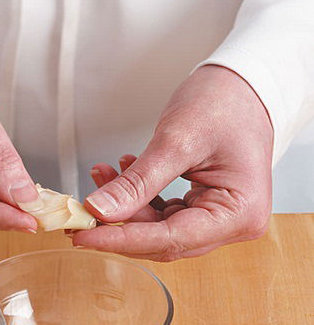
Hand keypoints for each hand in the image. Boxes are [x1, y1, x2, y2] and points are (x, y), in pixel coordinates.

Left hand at [72, 65, 272, 260]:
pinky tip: (121, 174)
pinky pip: (163, 215)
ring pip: (158, 229)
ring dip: (126, 208)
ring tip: (101, 175)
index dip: (122, 239)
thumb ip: (138, 182)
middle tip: (80, 211)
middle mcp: (234, 224)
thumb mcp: (177, 140)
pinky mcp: (204, 208)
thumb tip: (100, 211)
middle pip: (163, 241)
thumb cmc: (226, 102)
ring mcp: (219, 219)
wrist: (244, 84)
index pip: (170, 239)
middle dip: (120, 225)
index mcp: (239, 213)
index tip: (83, 237)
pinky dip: (138, 199)